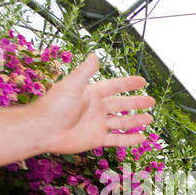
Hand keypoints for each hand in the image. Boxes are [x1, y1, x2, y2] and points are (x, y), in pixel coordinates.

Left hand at [36, 54, 156, 152]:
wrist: (44, 130)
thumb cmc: (54, 106)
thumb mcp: (71, 85)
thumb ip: (85, 72)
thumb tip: (95, 55)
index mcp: (92, 94)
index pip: (115, 87)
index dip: (128, 84)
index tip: (142, 81)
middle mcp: (96, 108)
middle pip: (121, 104)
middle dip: (136, 103)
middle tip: (151, 101)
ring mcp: (97, 124)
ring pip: (122, 122)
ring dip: (136, 121)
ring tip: (150, 118)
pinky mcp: (96, 138)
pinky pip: (117, 139)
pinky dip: (129, 139)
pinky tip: (141, 137)